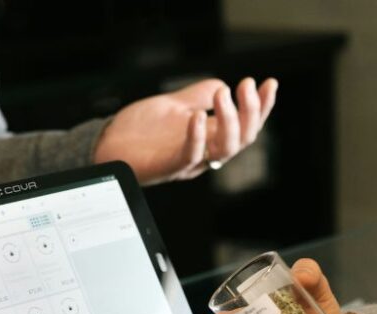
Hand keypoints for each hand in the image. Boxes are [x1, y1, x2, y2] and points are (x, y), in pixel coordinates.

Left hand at [93, 77, 277, 184]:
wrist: (107, 145)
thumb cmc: (139, 131)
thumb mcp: (174, 106)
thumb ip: (198, 96)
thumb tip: (222, 83)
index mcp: (211, 138)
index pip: (245, 126)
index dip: (261, 107)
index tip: (269, 84)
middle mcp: (205, 153)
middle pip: (243, 139)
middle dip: (251, 111)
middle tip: (246, 85)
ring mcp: (189, 162)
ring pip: (225, 149)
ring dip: (230, 120)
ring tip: (223, 95)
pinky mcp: (169, 166)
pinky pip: (190, 155)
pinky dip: (197, 136)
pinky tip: (198, 115)